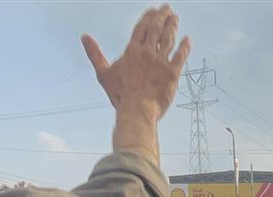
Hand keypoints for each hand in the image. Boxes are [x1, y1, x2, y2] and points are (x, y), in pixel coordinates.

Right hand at [82, 5, 190, 120]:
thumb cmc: (120, 95)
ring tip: (175, 18)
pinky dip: (185, 46)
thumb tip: (85, 38)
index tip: (154, 10)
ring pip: (169, 38)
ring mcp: (161, 62)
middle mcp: (148, 53)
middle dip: (162, 16)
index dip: (149, 17)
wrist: (137, 110)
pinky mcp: (172, 73)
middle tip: (167, 8)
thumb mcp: (103, 73)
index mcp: (132, 51)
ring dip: (173, 26)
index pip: (142, 28)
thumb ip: (94, 53)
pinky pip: (181, 56)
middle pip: (156, 29)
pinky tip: (187, 39)